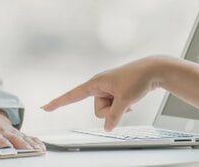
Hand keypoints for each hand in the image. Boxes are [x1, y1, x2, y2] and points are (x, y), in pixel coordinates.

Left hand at [0, 108, 44, 151]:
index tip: (5, 145)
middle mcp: (1, 131)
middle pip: (11, 138)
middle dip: (19, 143)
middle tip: (26, 150)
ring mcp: (11, 132)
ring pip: (22, 137)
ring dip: (30, 144)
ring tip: (37, 150)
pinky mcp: (19, 134)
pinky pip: (29, 137)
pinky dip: (35, 142)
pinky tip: (41, 148)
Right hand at [42, 56, 164, 129]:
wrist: (153, 70)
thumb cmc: (138, 78)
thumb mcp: (125, 100)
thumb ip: (114, 116)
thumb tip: (107, 127)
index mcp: (96, 83)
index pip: (73, 95)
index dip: (58, 103)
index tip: (45, 108)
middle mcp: (99, 86)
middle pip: (97, 110)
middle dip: (110, 111)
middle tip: (124, 100)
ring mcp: (108, 90)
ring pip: (106, 110)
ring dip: (118, 108)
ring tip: (129, 97)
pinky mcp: (115, 92)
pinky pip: (114, 107)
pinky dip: (122, 107)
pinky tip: (131, 98)